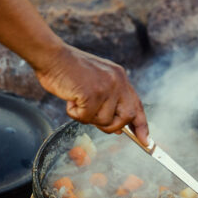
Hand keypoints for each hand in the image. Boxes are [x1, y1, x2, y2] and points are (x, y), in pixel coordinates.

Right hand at [34, 43, 148, 143]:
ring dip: (87, 117)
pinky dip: (74, 113)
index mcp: (120, 77)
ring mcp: (106, 87)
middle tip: (92, 118)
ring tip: (76, 100)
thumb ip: (108, 102)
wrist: (51, 56)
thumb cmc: (68, 71)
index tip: (146, 141)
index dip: (141, 125)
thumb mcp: (95, 83)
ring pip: (104, 121)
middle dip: (112, 126)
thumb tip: (119, 129)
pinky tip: (70, 99)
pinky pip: (86, 118)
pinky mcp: (93, 94)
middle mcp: (117, 81)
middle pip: (127, 117)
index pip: (137, 105)